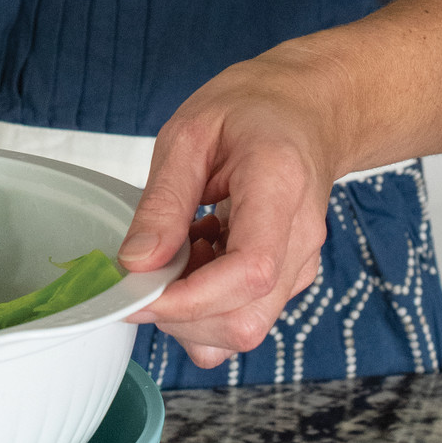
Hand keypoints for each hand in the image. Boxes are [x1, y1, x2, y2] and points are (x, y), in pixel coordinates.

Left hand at [116, 50, 343, 367]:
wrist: (306, 112)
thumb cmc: (250, 112)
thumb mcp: (190, 135)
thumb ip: (163, 202)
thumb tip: (135, 263)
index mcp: (280, 189)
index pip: (249, 272)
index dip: (188, 299)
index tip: (136, 295)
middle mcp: (301, 239)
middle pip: (244, 320)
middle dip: (180, 315)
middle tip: (148, 269)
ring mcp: (299, 266)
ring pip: (241, 330)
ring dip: (190, 312)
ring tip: (179, 253)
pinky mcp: (287, 280)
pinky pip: (241, 318)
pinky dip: (205, 307)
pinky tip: (197, 262)